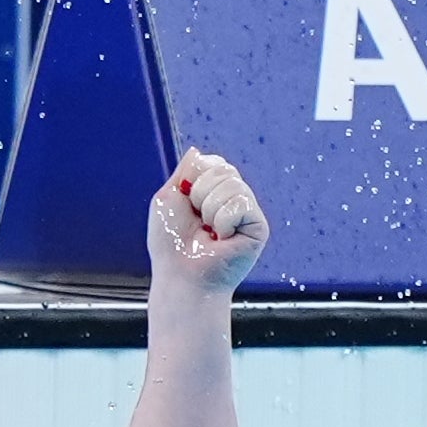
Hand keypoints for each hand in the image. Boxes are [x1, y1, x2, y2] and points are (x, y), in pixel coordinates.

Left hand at [146, 148, 268, 297]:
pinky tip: (222, 238)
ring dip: (210, 209)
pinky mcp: (258, 226)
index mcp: (213, 193)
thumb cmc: (171, 244)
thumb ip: (184, 173)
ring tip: (209, 232)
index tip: (186, 200)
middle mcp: (233, 200)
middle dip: (200, 193)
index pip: (214, 163)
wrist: (181, 275)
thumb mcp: (168, 199)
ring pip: (233, 184)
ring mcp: (247, 213)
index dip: (196, 176)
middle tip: (197, 220)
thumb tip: (197, 151)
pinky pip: (242, 202)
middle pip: (224, 169)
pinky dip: (223, 220)